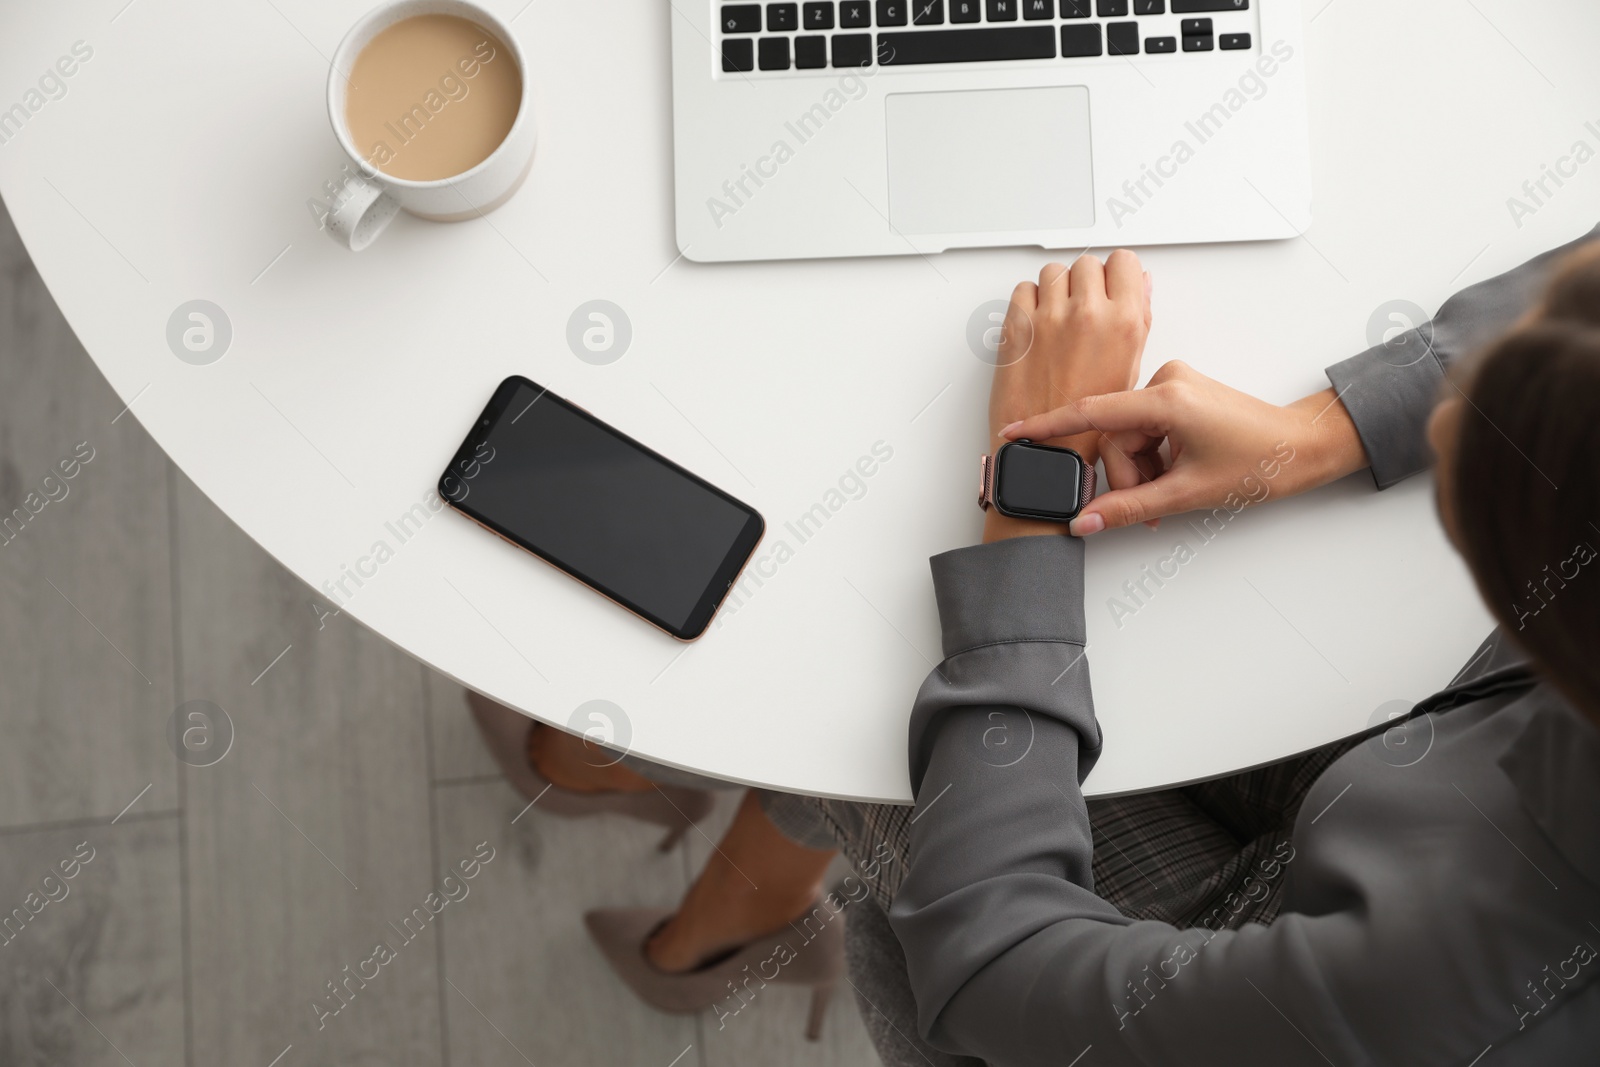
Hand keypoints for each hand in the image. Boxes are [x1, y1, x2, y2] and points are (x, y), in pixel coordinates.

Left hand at [983, 252, 1151, 542]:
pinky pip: (1023, 290)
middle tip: (1083, 309)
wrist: (1047, 454)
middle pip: (1087, 263)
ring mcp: (1050, 318)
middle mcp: (1088, 314)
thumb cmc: (1089, 425)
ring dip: (1056, 289)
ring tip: (1058, 321)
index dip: (1117, 273)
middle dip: (1086, 282)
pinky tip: (1037, 327)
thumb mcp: (1131, 371)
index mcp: (1124, 323)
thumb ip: (1137, 320)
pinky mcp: (1017, 327)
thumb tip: (1140, 285)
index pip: (1124, 262)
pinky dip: (1029, 302)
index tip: (1111, 286)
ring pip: (1053, 273)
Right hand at [1003, 361, 1369, 535]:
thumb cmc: (1260, 462)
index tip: (1015, 432)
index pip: (1091, 413)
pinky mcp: (1181, 395)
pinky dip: (1154, 458)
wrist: (1304, 448)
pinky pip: (1147, 429)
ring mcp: (1175, 386)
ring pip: (1131, 436)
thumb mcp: (1187, 494)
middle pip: (1115, 436)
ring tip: (1171, 494)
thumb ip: (1127, 508)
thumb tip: (1084, 523)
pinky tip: (1176, 474)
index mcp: (1167, 399)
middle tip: (1150, 509)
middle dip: (1126, 476)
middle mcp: (1167, 382)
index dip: (1048, 426)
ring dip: (1142, 470)